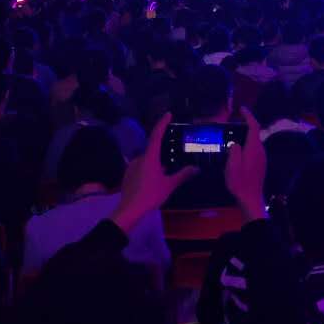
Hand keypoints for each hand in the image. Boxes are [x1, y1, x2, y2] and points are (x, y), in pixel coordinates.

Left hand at [113, 112, 195, 235]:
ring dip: (155, 163)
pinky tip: (152, 181)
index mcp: (150, 157)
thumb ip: (183, 175)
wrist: (130, 209)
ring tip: (163, 173)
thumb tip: (197, 168)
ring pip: (146, 160)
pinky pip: (140, 167)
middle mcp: (139, 158)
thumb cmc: (151, 194)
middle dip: (162, 153)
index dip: (162, 123)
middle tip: (171, 158)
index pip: (156, 135)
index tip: (168, 114)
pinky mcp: (127, 175)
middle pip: (152, 150)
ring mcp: (131, 166)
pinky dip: (148, 170)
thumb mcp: (169, 185)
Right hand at [224, 108, 267, 222]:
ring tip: (232, 136)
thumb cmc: (240, 182)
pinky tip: (237, 151)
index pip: (254, 126)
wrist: (251, 198)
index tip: (242, 109)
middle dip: (245, 126)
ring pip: (254, 142)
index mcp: (254, 148)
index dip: (249, 116)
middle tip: (232, 123)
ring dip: (245, 137)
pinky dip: (246, 145)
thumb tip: (236, 143)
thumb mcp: (232, 165)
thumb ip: (234, 150)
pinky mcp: (260, 164)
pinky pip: (253, 149)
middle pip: (254, 133)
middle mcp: (261, 150)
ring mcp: (262, 158)